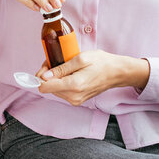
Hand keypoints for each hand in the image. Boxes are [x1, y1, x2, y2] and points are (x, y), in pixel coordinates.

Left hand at [35, 50, 149, 105]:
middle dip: (49, 74)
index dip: (41, 75)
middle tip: (58, 61)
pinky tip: (70, 73)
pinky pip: (62, 91)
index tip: (47, 65)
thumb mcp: (80, 59)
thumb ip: (61, 68)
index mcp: (73, 86)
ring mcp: (75, 100)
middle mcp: (73, 97)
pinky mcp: (77, 100)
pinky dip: (62, 82)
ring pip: (54, 89)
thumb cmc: (101, 63)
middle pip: (48, 87)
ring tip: (66, 66)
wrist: (117, 73)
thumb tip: (44, 76)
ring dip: (55, 78)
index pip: (45, 87)